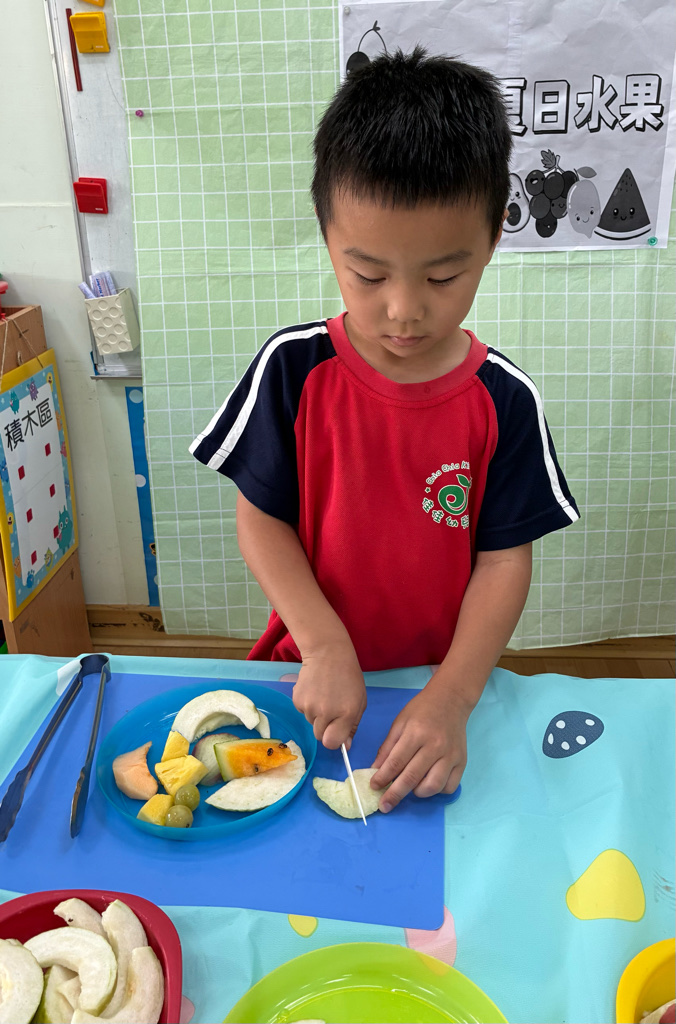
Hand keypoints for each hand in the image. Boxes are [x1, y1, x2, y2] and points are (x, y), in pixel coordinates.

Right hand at [292, 642, 366, 749]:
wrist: (327, 653)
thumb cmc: (348, 677)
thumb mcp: (359, 702)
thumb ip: (352, 726)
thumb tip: (345, 746)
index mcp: (345, 714)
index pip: (332, 743)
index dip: (334, 739)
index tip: (336, 731)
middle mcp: (326, 713)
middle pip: (319, 736)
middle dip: (325, 727)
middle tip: (331, 708)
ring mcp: (309, 706)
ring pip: (311, 722)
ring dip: (317, 714)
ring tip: (323, 694)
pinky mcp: (296, 700)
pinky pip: (302, 711)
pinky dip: (307, 704)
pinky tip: (314, 690)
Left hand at [370, 682, 470, 812]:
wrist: (451, 700)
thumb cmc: (422, 710)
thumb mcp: (399, 723)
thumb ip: (388, 747)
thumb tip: (376, 770)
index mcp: (416, 733)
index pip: (396, 762)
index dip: (382, 778)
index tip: (374, 787)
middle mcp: (435, 746)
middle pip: (412, 777)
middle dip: (395, 794)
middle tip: (384, 806)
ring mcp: (451, 755)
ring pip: (432, 786)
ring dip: (417, 793)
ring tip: (410, 788)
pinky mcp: (462, 762)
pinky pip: (449, 787)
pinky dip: (437, 791)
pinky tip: (428, 783)